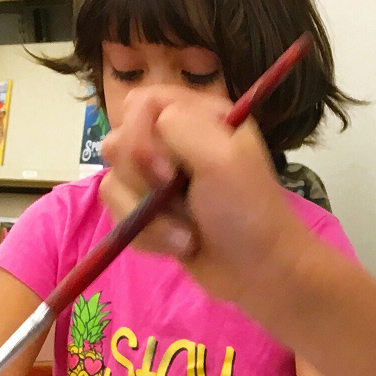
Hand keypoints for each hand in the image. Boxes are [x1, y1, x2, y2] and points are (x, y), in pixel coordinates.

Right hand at [97, 85, 312, 306]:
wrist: (261, 273)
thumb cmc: (248, 213)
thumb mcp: (223, 157)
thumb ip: (181, 125)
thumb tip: (145, 124)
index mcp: (198, 116)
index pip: (140, 103)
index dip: (140, 134)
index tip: (167, 170)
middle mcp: (175, 141)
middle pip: (118, 141)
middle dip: (143, 178)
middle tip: (178, 195)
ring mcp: (160, 179)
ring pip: (115, 182)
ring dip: (149, 216)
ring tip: (186, 233)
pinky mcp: (150, 214)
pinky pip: (119, 215)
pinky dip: (148, 236)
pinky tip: (179, 245)